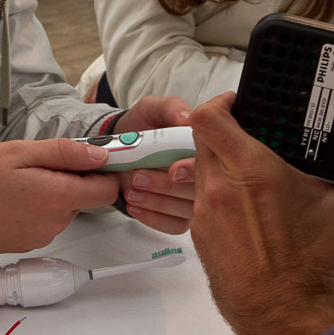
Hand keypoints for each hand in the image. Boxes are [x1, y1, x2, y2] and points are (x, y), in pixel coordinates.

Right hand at [0, 139, 118, 254]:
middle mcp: (54, 222)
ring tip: (19, 180)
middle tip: (37, 163)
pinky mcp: (28, 243)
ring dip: (52, 192)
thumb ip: (64, 153)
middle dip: (71, 178)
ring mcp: (41, 236)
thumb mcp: (19, 152)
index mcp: (57, 197)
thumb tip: (100, 154)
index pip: (106, 190)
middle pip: (84, 197)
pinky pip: (46, 220)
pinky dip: (37, 206)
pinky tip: (12, 196)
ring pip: (64, 208)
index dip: (104, 171)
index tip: (92, 156)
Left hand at [114, 95, 194, 235]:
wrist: (121, 149)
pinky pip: (174, 225)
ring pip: (186, 211)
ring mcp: (193, 197)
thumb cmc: (141, 128)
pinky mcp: (180, 216)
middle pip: (200, 191)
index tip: (172, 170)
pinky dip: (153, 218)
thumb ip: (170, 108)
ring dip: (156, 202)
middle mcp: (204, 174)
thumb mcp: (152, 109)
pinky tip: (136, 206)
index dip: (193, 169)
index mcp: (204, 148)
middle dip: (166, 187)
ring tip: (131, 189)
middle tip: (137, 177)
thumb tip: (187, 118)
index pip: (213, 163)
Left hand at [190, 93, 333, 334]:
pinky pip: (201, 198)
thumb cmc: (307, 267)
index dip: (221, 101)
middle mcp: (219, 186)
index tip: (239, 103)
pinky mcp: (198, 233)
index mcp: (251, 170)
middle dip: (225, 131)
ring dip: (220, 162)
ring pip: (200, 167)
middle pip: (203, 137)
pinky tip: (246, 206)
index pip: (209, 116)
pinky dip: (218, 193)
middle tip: (250, 134)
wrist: (282, 316)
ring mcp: (204, 211)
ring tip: (251, 172)